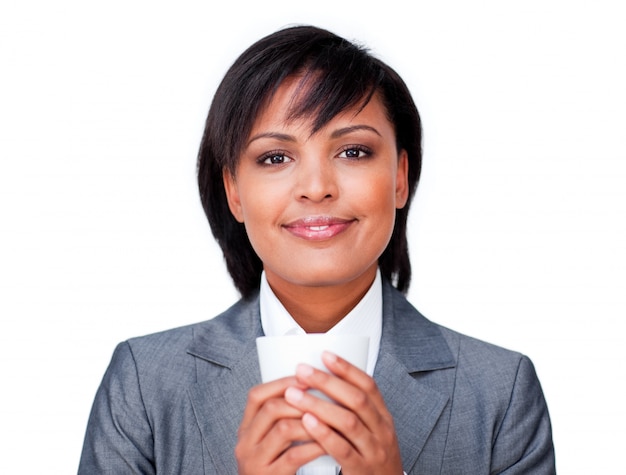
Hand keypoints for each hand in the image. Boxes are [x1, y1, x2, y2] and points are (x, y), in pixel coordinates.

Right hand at [235, 376, 325, 474]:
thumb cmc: (277, 471)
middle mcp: (245, 443)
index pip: (257, 395)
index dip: (283, 382)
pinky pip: (295, 455)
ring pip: (284, 428)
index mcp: (246, 430)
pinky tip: (328, 443)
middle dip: (302, 400)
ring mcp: (254, 462)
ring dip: (312, 421)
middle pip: (272, 408)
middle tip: (325, 398)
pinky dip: (314, 445)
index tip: (307, 378)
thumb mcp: (271, 444)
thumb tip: (310, 389)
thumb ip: (282, 421)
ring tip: (331, 419)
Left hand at [284, 352, 403, 474]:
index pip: (368, 385)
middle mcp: (382, 431)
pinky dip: (324, 433)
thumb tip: (324, 381)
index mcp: (383, 417)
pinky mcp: (361, 470)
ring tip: (294, 393)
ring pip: (348, 421)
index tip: (325, 354)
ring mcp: (374, 451)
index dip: (347, 368)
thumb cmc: (370, 459)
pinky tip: (307, 421)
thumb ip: (353, 411)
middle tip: (302, 370)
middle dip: (327, 382)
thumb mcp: (371, 433)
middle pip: (356, 399)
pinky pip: (342, 449)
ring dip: (318, 404)